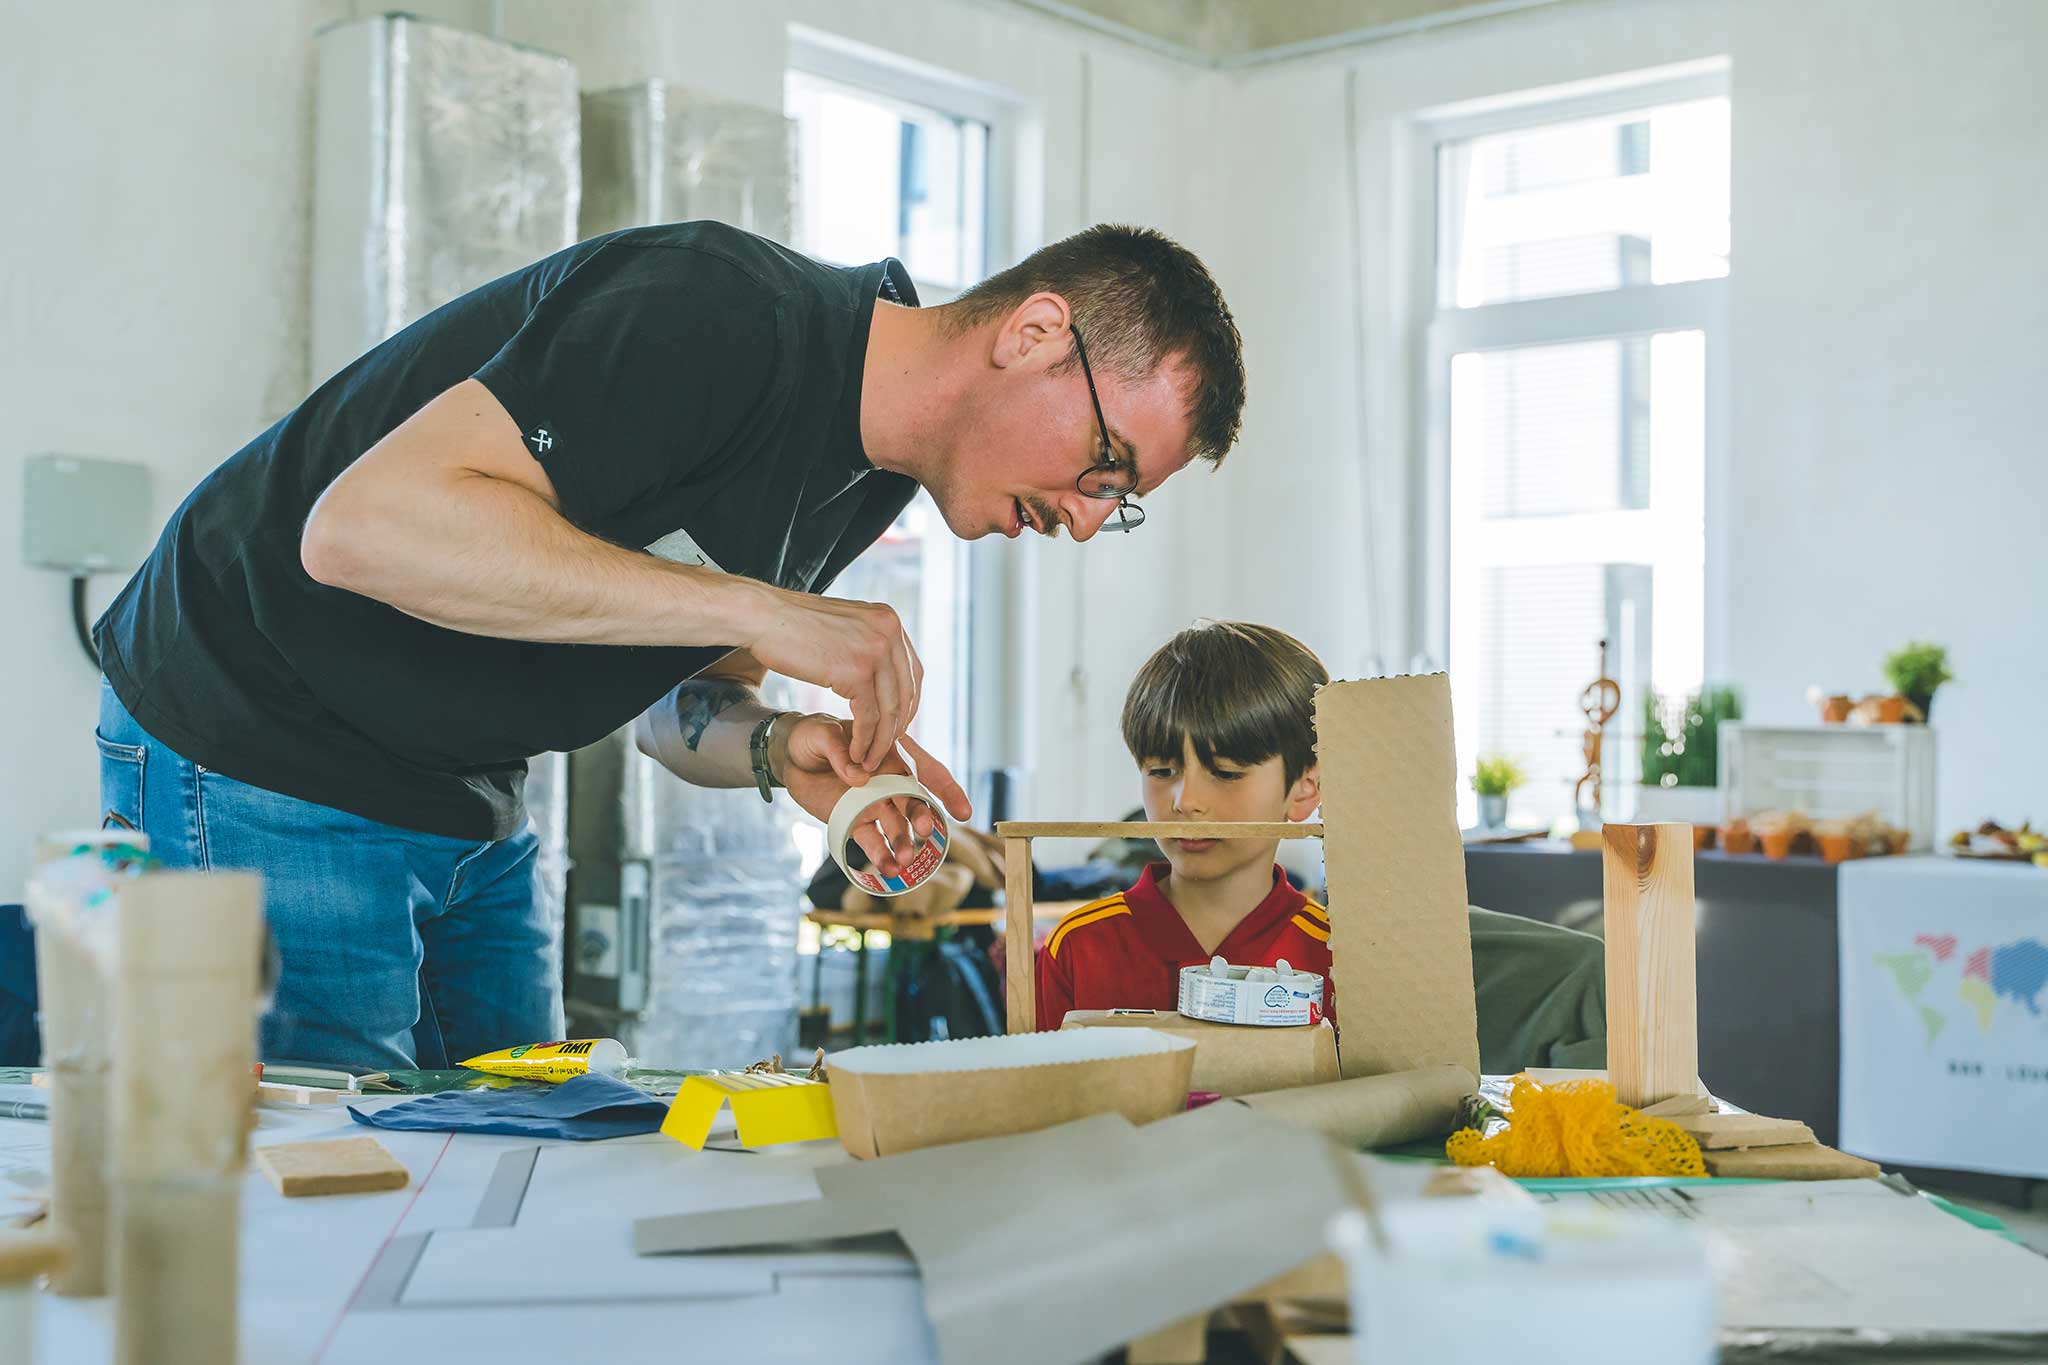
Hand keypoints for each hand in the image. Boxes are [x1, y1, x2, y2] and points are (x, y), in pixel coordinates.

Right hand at [743, 587, 922, 772]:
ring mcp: (875, 651)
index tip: (897, 725)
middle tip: (884, 748)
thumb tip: (881, 669)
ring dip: (881, 741)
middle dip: (897, 726)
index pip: (912, 671)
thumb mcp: (845, 626)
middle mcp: (889, 632)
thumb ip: (867, 643)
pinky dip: (864, 740)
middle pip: (906, 692)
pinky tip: (855, 752)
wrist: (763, 616)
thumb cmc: (794, 624)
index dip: (908, 703)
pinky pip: (869, 717)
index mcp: (889, 620)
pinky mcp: (856, 672)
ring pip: (890, 709)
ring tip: (868, 759)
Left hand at [776, 715, 972, 879]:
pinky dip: (881, 855)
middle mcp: (890, 780)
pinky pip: (871, 840)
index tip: (963, 812)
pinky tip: (887, 869)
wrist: (789, 757)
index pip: (927, 770)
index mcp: (890, 753)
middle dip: (922, 817)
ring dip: (903, 842)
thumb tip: (858, 777)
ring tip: (903, 860)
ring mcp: (875, 803)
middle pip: (915, 801)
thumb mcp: (822, 734)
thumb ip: (839, 751)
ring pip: (896, 825)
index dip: (947, 789)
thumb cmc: (812, 736)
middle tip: (924, 831)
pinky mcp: (856, 821)